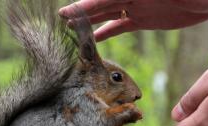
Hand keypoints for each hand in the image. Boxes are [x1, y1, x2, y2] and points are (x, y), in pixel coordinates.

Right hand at [59, 0, 207, 40]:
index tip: (67, 13)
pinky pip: (121, 25)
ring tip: (72, 28)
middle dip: (82, 12)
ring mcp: (137, 6)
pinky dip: (107, 31)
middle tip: (62, 20)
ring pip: (108, 14)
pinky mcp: (145, 19)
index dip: (85, 5)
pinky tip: (96, 38)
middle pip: (101, 4)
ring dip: (90, 21)